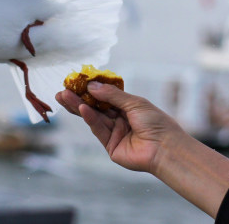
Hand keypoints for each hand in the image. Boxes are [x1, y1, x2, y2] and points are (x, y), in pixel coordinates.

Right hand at [55, 82, 188, 173]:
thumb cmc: (156, 122)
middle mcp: (119, 119)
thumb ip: (112, 95)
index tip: (76, 81)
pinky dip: (89, 118)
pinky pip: (98, 129)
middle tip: (63, 90)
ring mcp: (114, 133)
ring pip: (94, 117)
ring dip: (78, 106)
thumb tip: (92, 86)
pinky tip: (81, 108)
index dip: (91, 89)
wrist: (165, 148)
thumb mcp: (134, 103)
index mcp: (127, 107)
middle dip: (78, 98)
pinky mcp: (110, 146)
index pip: (105, 96)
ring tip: (64, 96)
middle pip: (96, 107)